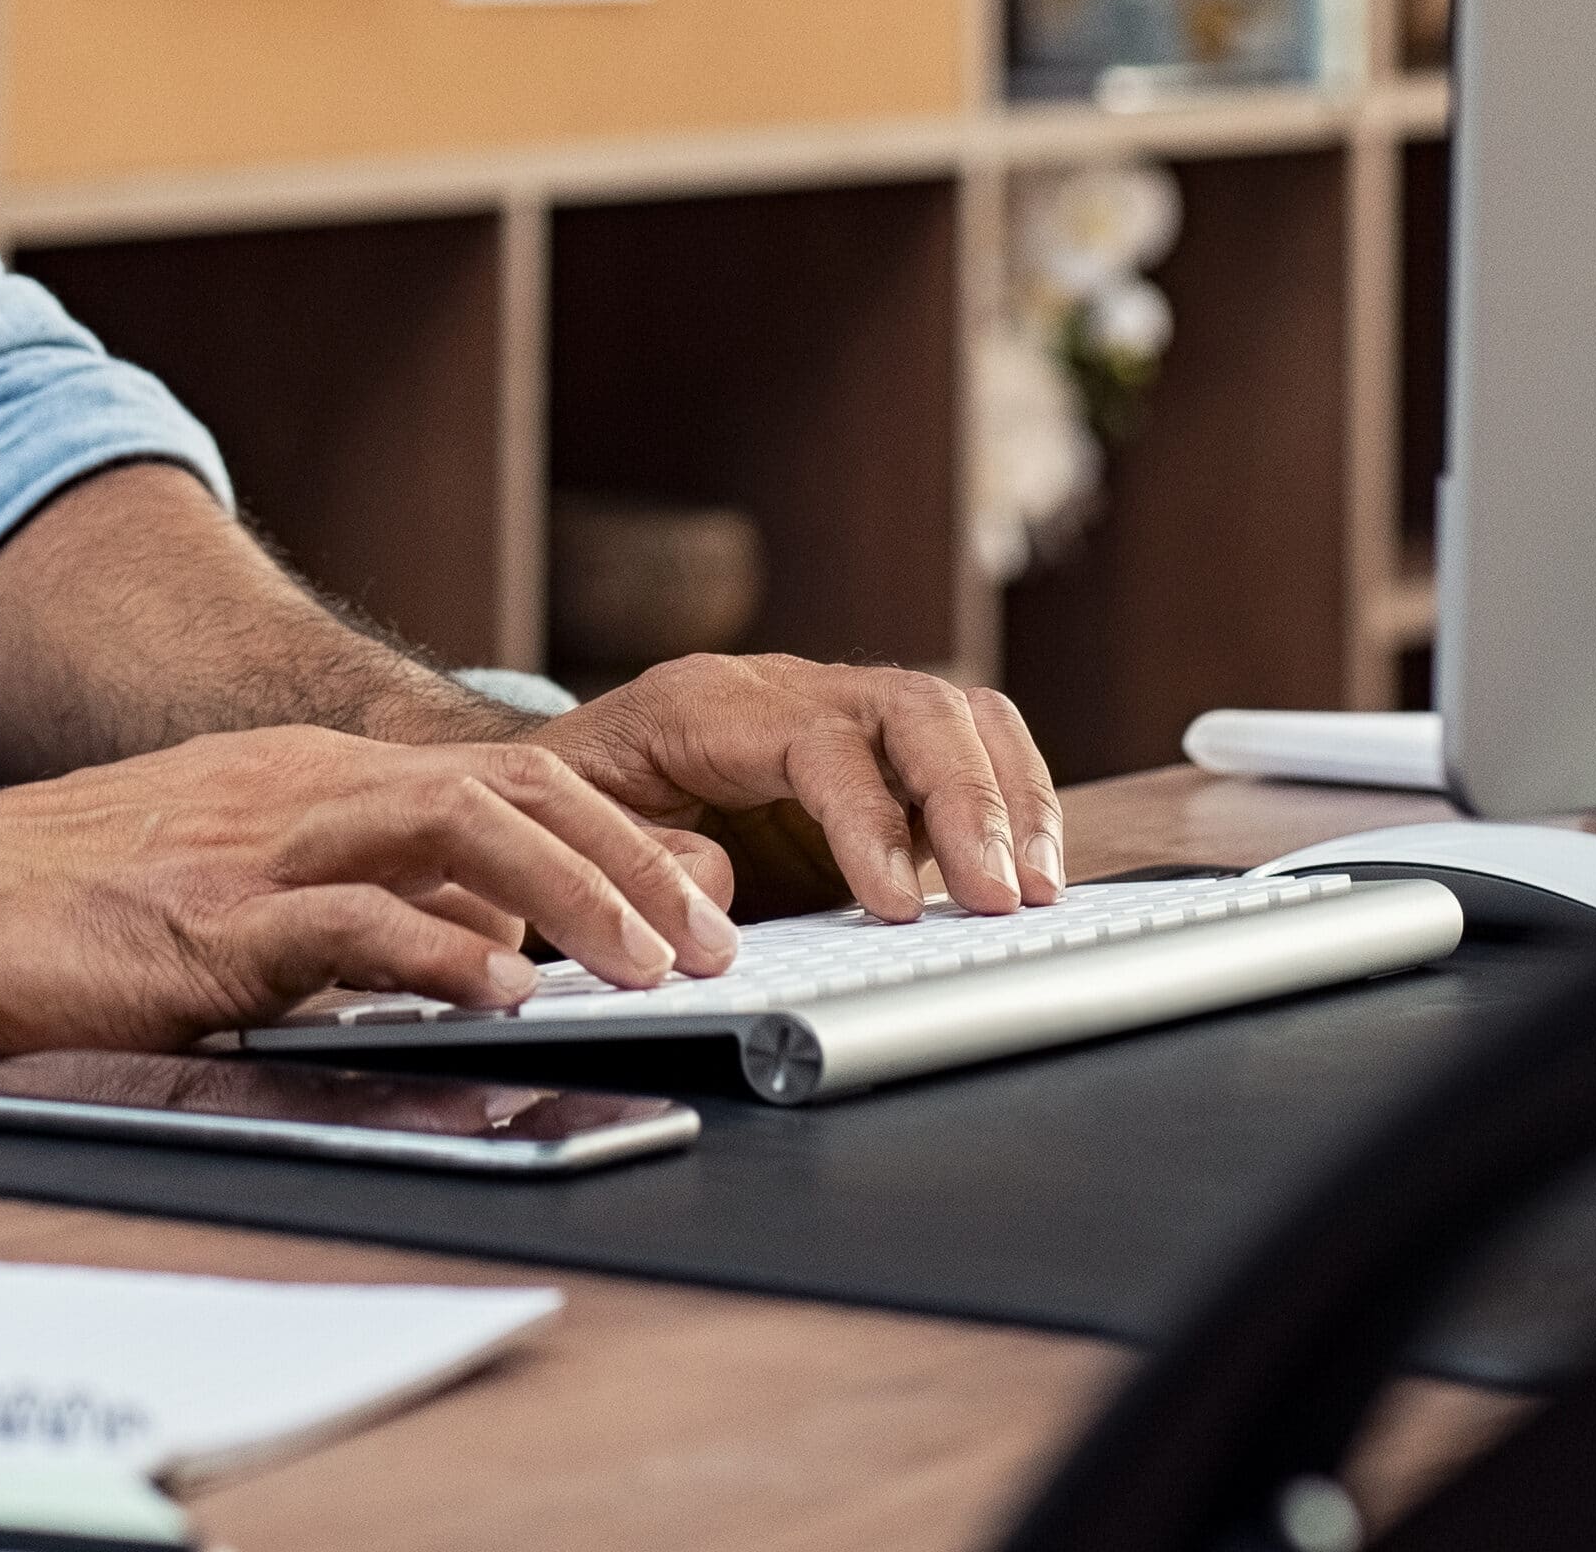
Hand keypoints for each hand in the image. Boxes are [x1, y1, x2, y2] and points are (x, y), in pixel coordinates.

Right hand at [0, 726, 744, 1056]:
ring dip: (576, 897)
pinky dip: (441, 952)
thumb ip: (337, 904)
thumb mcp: (220, 881)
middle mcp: (296, 791)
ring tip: (650, 964)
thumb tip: (464, 956)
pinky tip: (502, 992)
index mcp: (303, 779)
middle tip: (709, 939)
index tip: (688, 900)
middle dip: (630, 860)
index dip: (610, 832)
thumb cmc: (57, 899)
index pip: (498, 775)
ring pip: (460, 831)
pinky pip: (349, 921)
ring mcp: (255, 848)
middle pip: (509, 788)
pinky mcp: (207, 923)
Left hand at [520, 655, 1066, 919]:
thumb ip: (644, 860)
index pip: (817, 739)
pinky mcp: (874, 755)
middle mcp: (786, 689)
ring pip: (955, 713)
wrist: (556, 776)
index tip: (900, 905)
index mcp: (706, 704)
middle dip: (970, 802)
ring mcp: (838, 712)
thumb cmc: (566, 807)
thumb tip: (720, 888)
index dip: (869, 819)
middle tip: (1005, 899)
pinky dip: (1011, 799)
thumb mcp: (575, 838)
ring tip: (1040, 889)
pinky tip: (1028, 867)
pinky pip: (966, 744)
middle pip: (910, 707)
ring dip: (1011, 797)